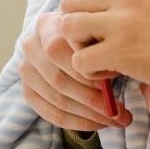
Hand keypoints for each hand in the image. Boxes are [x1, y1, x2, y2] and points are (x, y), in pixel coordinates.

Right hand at [19, 10, 131, 130]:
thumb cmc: (90, 35)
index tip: (113, 80)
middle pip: (58, 80)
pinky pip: (53, 115)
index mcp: (46, 25)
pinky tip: (99, 123)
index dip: (84, 68)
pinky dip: (79, 123)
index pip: (57, 50)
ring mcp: (26, 71)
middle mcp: (31, 47)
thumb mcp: (96, 31)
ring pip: (57, 100)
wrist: (69, 38)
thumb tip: (116, 70)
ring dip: (90, 116)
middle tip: (122, 112)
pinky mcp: (28, 92)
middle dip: (94, 100)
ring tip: (117, 119)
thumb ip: (101, 44)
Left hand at [60, 0, 149, 130]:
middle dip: (75, 24)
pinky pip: (79, 60)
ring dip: (78, 46)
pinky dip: (90, 71)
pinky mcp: (122, 52)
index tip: (88, 15)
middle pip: (67, 0)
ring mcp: (123, 21)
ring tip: (101, 56)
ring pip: (68, 27)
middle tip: (94, 41)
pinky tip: (112, 73)